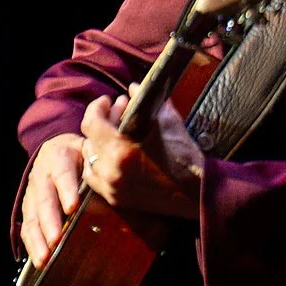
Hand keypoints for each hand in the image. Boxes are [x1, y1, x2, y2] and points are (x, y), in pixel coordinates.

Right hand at [20, 134, 86, 268]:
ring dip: (38, 238)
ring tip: (45, 258)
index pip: (62, 173)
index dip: (66, 190)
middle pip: (44, 199)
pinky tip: (39, 260)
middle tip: (57, 240)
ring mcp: (32, 192)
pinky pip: (27, 227)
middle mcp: (41, 174)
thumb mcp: (91, 152)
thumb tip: (112, 187)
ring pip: (32, 216)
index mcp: (59, 156)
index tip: (72, 207)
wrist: (58, 149)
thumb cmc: (82, 155)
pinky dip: (32, 244)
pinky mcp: (28, 206)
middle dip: (50, 221)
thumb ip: (98, 166)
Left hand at [78, 89, 201, 221]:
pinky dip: (98, 164)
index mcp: (121, 150)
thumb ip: (145, 101)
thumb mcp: (167, 121)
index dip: (97, 108)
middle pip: (89, 140)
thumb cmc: (184, 155)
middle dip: (101, 124)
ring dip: (97, 145)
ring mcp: (111, 187)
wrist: (196, 193)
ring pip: (88, 159)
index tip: (107, 101)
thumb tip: (132, 87)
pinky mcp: (115, 199)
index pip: (91, 123)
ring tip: (113, 135)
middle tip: (117, 114)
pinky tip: (111, 155)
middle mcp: (110, 170)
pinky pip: (94, 178)